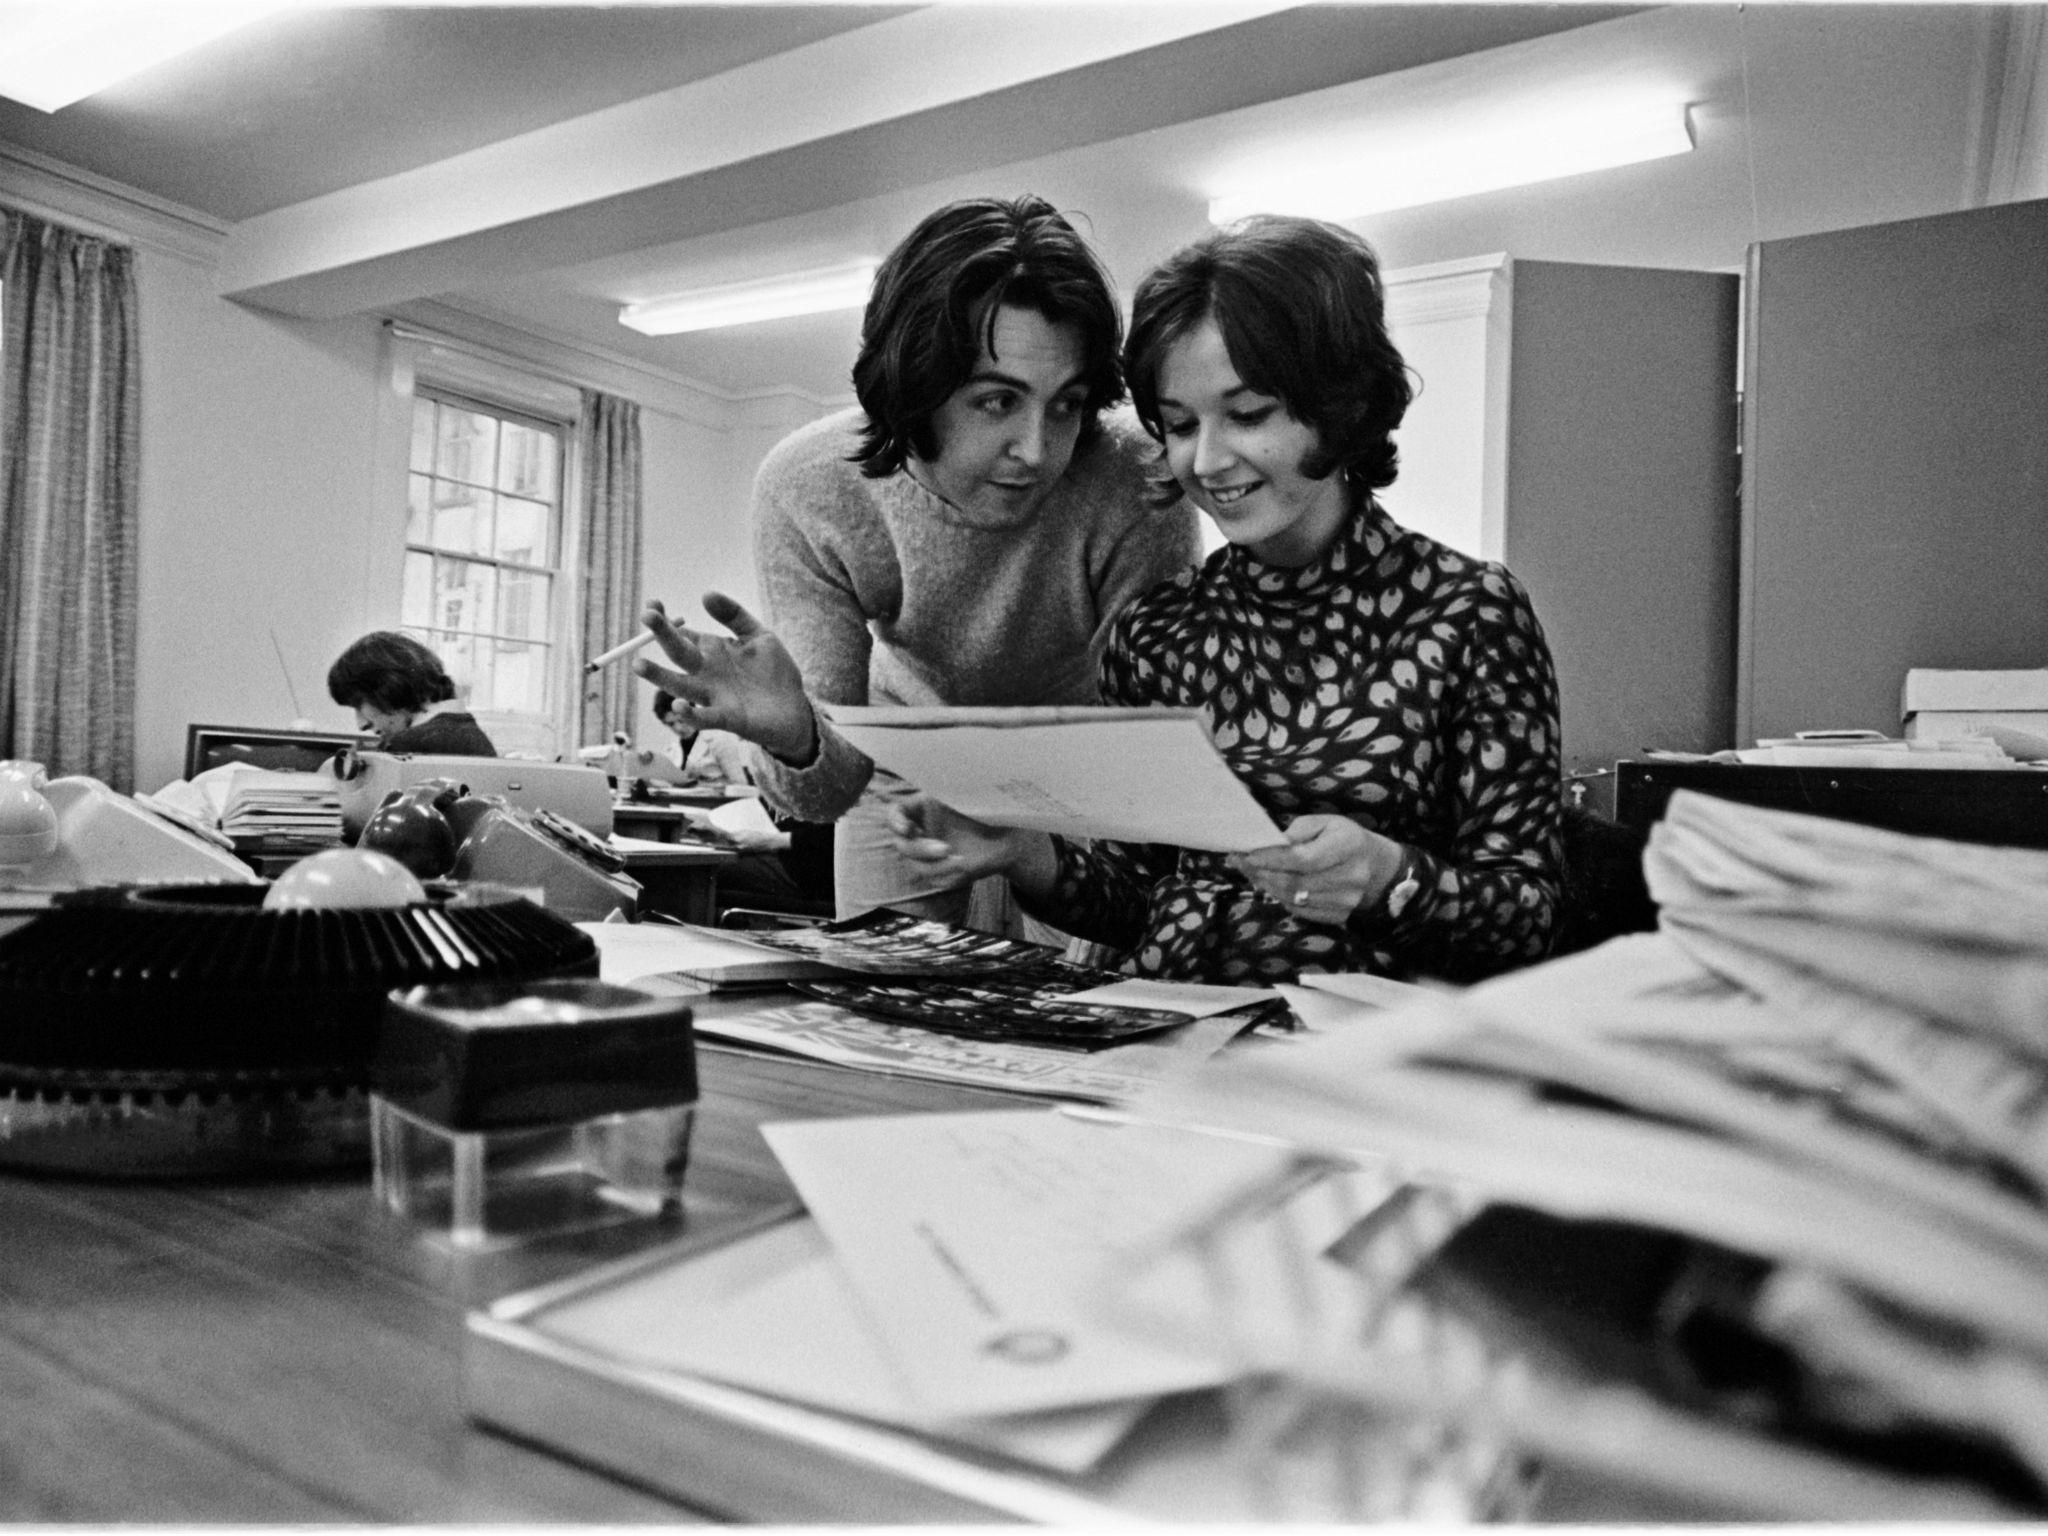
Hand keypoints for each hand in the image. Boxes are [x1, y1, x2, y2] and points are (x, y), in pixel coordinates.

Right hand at [633, 593, 816, 761]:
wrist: (794, 708)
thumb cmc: (774, 672)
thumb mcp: (758, 635)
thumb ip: (734, 615)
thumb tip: (706, 594)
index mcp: (711, 651)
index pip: (681, 632)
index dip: (664, 619)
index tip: (652, 603)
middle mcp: (706, 672)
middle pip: (677, 652)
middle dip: (661, 635)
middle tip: (646, 616)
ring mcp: (713, 695)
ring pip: (680, 686)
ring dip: (659, 676)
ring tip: (639, 664)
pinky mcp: (727, 718)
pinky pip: (704, 717)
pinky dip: (690, 714)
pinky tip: (679, 705)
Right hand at [883, 793, 1055, 897]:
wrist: (1009, 835)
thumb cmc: (988, 809)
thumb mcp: (968, 794)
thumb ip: (949, 786)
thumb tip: (937, 770)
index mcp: (923, 809)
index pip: (894, 814)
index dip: (894, 821)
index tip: (907, 828)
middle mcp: (922, 832)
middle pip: (902, 846)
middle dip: (921, 850)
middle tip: (946, 848)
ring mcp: (930, 855)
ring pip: (919, 867)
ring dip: (938, 865)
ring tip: (961, 859)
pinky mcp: (942, 872)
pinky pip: (935, 880)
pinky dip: (949, 873)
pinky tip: (964, 864)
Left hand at [1229, 815, 1405, 925]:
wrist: (1376, 868)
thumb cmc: (1344, 839)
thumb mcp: (1326, 822)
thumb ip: (1298, 830)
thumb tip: (1270, 845)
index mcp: (1349, 846)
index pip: (1304, 859)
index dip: (1272, 859)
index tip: (1247, 855)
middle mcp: (1352, 877)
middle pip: (1295, 882)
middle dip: (1262, 873)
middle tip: (1240, 863)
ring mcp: (1347, 901)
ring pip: (1294, 899)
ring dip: (1267, 886)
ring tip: (1252, 872)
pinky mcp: (1339, 916)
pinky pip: (1300, 911)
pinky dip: (1280, 898)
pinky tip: (1271, 884)